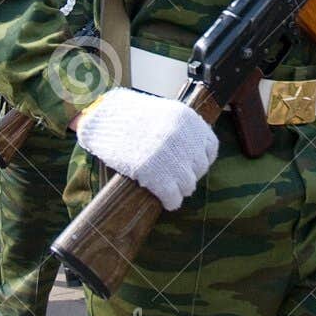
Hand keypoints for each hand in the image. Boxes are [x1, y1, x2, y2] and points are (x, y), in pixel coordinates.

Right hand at [75, 88, 218, 210]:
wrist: (104, 120)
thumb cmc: (130, 116)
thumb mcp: (163, 113)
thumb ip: (181, 129)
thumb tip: (193, 153)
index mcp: (188, 121)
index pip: (210, 147)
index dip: (201, 158)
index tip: (192, 164)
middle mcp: (185, 139)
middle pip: (199, 168)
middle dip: (188, 174)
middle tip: (175, 176)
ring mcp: (172, 159)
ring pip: (188, 185)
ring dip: (179, 189)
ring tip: (169, 189)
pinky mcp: (156, 176)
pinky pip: (173, 197)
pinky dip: (171, 201)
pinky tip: (165, 201)